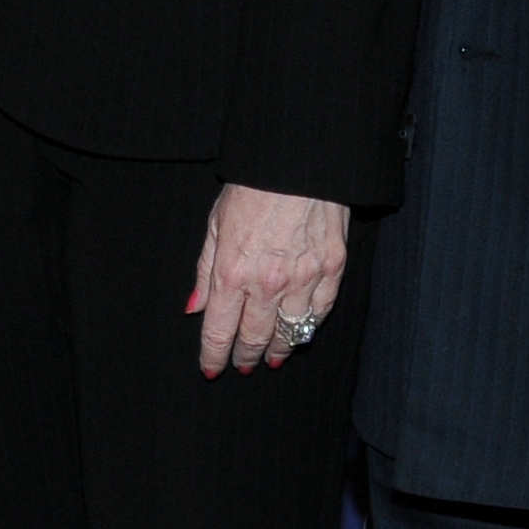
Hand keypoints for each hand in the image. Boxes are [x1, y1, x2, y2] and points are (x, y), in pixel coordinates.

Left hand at [189, 184, 348, 375]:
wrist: (299, 161)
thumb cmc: (252, 187)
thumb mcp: (215, 224)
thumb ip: (205, 271)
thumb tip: (195, 308)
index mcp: (233, 272)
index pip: (220, 329)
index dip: (214, 354)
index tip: (212, 368)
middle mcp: (268, 282)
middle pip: (255, 337)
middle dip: (246, 355)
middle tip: (243, 365)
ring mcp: (304, 278)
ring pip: (290, 331)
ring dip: (279, 348)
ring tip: (271, 356)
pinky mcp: (333, 268)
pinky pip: (321, 310)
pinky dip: (309, 325)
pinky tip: (300, 330)